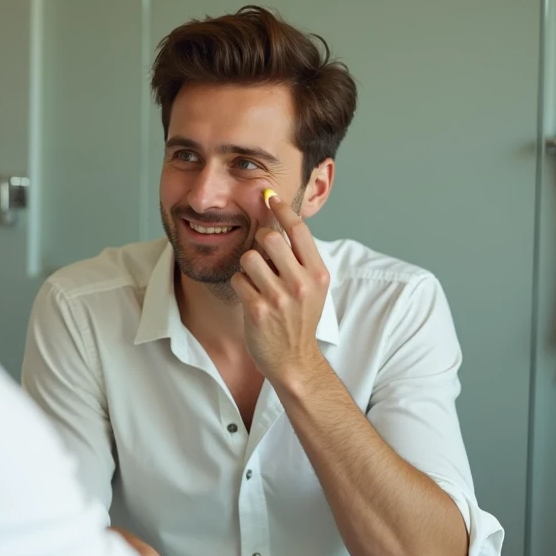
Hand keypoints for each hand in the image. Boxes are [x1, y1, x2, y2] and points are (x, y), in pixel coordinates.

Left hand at [230, 193, 330, 389]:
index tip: (268, 195)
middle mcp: (301, 282)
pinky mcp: (257, 310)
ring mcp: (279, 297)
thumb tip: (278, 221)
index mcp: (317, 272)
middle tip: (261, 256)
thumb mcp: (312, 287)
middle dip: (259, 242)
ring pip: (249, 257)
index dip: (280, 208)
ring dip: (248, 266)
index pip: (298, 229)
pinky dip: (240, 285)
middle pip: (268, 238)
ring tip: (257, 281)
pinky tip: (250, 297)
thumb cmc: (300, 319)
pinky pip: (238, 279)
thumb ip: (300, 258)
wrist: (294, 360)